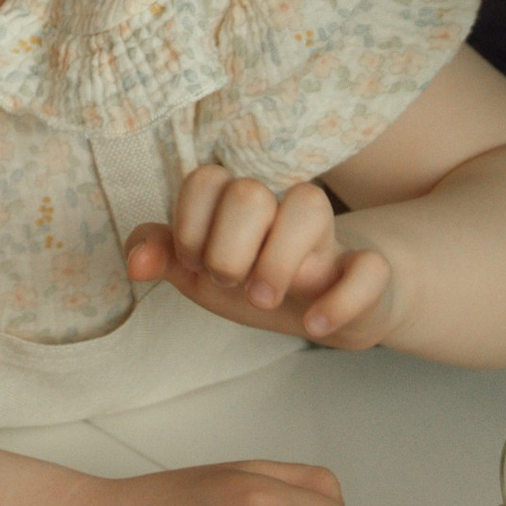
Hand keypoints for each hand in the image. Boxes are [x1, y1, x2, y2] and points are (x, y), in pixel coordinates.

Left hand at [124, 167, 399, 349]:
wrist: (326, 311)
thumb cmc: (255, 280)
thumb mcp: (203, 271)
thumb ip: (163, 254)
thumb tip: (135, 263)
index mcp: (237, 205)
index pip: (204, 179)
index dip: (189, 226)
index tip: (196, 264)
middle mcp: (281, 211)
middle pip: (248, 192)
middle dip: (227, 248)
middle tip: (231, 283)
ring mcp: (328, 240)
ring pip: (309, 205)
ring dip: (278, 261)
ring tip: (263, 300)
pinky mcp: (368, 272)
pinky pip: (369, 268)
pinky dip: (339, 301)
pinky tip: (314, 325)